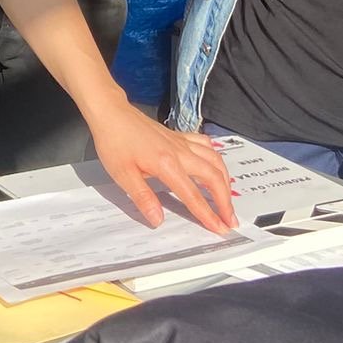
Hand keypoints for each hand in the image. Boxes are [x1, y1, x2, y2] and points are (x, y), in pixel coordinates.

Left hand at [88, 104, 236, 235]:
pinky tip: (215, 165)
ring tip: (227, 198)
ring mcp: (182, 142)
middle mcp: (180, 152)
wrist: (112, 113)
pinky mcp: (179, 136)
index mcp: (167, 165)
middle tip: (230, 220)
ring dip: (225, 180)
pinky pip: (205, 145)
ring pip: (214, 160)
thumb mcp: (122, 174)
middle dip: (225, 200)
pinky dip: (215, 157)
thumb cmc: (114, 143)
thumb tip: (158, 219)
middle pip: (213, 177)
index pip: (193, 195)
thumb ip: (143, 198)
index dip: (208, 214)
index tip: (220, 228)